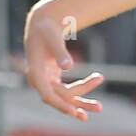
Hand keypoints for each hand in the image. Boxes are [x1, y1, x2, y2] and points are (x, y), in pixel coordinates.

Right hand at [24, 6, 103, 121]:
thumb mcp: (53, 38)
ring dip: (81, 102)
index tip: (74, 111)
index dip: (60, 104)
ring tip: (100, 107)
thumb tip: (69, 67)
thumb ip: (60, 52)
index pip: (47, 95)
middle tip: (100, 107)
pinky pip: (66, 92)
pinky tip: (93, 102)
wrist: (42, 25)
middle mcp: (39, 81)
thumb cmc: (47, 30)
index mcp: (35, 73)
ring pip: (64, 97)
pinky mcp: (53, 80)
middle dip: (79, 102)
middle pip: (60, 97)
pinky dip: (79, 95)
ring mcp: (46, 81)